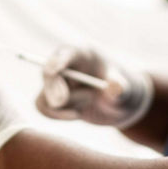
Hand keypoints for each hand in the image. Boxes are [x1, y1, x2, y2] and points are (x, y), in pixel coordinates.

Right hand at [35, 45, 153, 128]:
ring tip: (89, 100)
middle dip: (55, 89)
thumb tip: (114, 87)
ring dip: (67, 105)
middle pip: (48, 73)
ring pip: (46, 95)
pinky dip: (59, 115)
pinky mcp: (49, 96)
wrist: (115, 104)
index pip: (66, 53)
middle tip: (64, 101)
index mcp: (83, 54)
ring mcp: (55, 80)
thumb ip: (120, 87)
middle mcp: (64, 64)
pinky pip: (42, 107)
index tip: (53, 72)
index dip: (59, 61)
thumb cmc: (121, 90)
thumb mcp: (125, 89)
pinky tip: (77, 113)